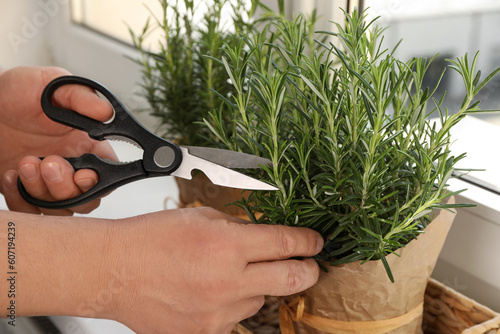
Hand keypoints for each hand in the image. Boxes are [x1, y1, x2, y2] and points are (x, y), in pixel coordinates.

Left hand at [0, 66, 116, 214]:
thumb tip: (108, 113)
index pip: (109, 172)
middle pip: (87, 199)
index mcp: (88, 144)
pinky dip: (20, 200)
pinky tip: (11, 175)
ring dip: (44, 192)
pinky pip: (29, 212)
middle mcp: (72, 166)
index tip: (83, 173)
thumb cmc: (17, 92)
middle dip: (67, 187)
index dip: (101, 180)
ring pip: (60, 209)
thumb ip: (81, 97)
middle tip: (48, 163)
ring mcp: (48, 183)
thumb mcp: (50, 84)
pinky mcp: (24, 192)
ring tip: (25, 164)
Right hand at [96, 208, 322, 333]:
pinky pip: (234, 317)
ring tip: (225, 274)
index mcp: (227, 245)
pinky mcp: (206, 332)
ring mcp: (218, 313)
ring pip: (260, 301)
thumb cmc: (151, 239)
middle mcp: (227, 281)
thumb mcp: (201, 217)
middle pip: (291, 280)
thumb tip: (266, 238)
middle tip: (311, 266)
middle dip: (309, 272)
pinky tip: (209, 291)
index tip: (316, 243)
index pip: (286, 244)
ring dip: (256, 287)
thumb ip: (238, 228)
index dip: (308, 243)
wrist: (114, 270)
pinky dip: (232, 303)